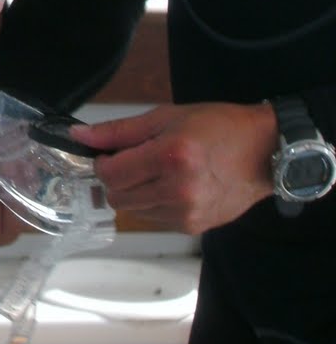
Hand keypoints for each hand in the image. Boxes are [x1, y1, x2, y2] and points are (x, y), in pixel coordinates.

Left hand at [73, 102, 278, 232]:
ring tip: (158, 171)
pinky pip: (154, 219)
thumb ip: (118, 131)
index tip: (110, 153)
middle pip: (117, 196)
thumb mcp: (165, 117)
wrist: (264, 152)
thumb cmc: (217, 127)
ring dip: (134, 192)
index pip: (110, 174)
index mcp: (170, 157)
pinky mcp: (193, 227)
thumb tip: (79, 135)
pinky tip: (172, 185)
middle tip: (135, 160)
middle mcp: (178, 190)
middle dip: (116, 178)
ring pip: (132, 211)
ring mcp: (187, 213)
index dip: (102, 162)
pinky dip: (153, 203)